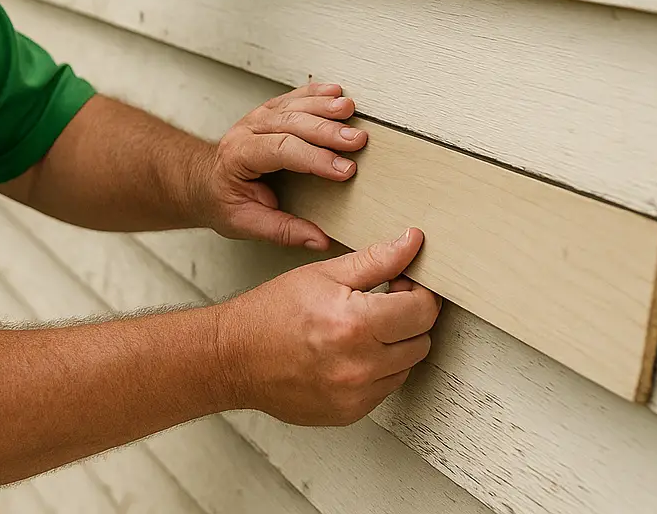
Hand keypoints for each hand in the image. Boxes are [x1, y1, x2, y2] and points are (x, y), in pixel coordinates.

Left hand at [198, 82, 366, 248]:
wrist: (205, 181)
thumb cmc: (223, 201)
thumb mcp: (245, 223)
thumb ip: (282, 231)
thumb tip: (319, 240)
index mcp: (238, 156)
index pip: (280, 150)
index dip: (314, 158)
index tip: (345, 170)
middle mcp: (247, 130)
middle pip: (290, 123)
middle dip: (326, 131)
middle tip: (357, 140)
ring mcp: (258, 117)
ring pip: (293, 106)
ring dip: (324, 106)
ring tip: (350, 110)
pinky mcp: (269, 112)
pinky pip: (293, 98)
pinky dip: (315, 94)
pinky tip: (334, 93)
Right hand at [216, 228, 440, 425]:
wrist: (233, 357)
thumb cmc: (270, 313)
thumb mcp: (321, 274)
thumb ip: (375, 260)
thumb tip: (411, 243)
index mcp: (355, 323)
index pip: (422, 310)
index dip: (418, 292)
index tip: (404, 285)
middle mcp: (359, 364)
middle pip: (421, 341)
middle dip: (408, 319)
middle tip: (382, 304)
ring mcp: (355, 394)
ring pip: (406, 367)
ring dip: (395, 347)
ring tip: (362, 330)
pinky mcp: (349, 413)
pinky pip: (385, 389)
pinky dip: (376, 370)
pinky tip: (350, 354)